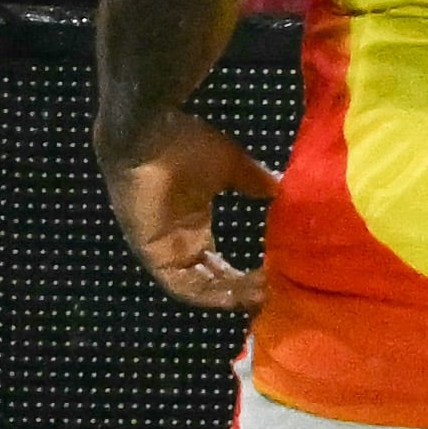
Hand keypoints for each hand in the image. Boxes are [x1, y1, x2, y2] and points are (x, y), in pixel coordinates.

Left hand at [102, 111, 281, 312]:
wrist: (147, 133)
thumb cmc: (182, 144)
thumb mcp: (230, 164)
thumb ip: (253, 181)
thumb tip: (280, 190)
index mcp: (191, 223)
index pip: (217, 264)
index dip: (243, 278)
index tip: (273, 280)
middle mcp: (178, 241)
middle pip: (210, 280)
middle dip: (241, 291)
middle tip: (273, 293)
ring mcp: (164, 249)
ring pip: (199, 287)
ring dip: (230, 294)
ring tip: (262, 294)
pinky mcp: (152, 254)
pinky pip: (181, 285)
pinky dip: (209, 294)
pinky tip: (237, 294)